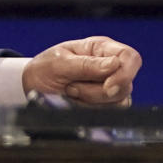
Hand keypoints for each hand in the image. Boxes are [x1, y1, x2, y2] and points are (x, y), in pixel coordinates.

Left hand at [22, 36, 141, 105]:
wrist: (33, 87)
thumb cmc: (44, 68)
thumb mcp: (59, 62)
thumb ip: (87, 64)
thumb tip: (115, 64)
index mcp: (100, 48)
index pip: (130, 57)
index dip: (125, 73)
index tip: (107, 87)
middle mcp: (109, 66)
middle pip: (125, 85)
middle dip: (96, 92)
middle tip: (71, 86)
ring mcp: (109, 86)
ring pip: (118, 102)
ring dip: (90, 102)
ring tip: (70, 92)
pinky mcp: (105, 105)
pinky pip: (109, 114)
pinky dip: (90, 111)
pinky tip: (75, 103)